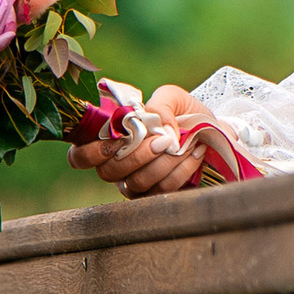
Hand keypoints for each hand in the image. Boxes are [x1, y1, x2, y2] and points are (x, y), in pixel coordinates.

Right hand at [68, 82, 218, 198]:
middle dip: (136, 156)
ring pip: (136, 183)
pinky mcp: (157, 196)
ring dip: (163, 162)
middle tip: (162, 141)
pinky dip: (180, 170)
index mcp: (109, 140)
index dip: (92, 152)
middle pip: (108, 172)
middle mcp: (117, 166)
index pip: (80, 156)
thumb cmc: (183, 112)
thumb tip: (159, 132)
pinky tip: (193, 154)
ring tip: (184, 144)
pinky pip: (161, 190)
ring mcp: (135, 184)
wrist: (212, 130)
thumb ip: (159, 106)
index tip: (119, 139)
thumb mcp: (171, 97)